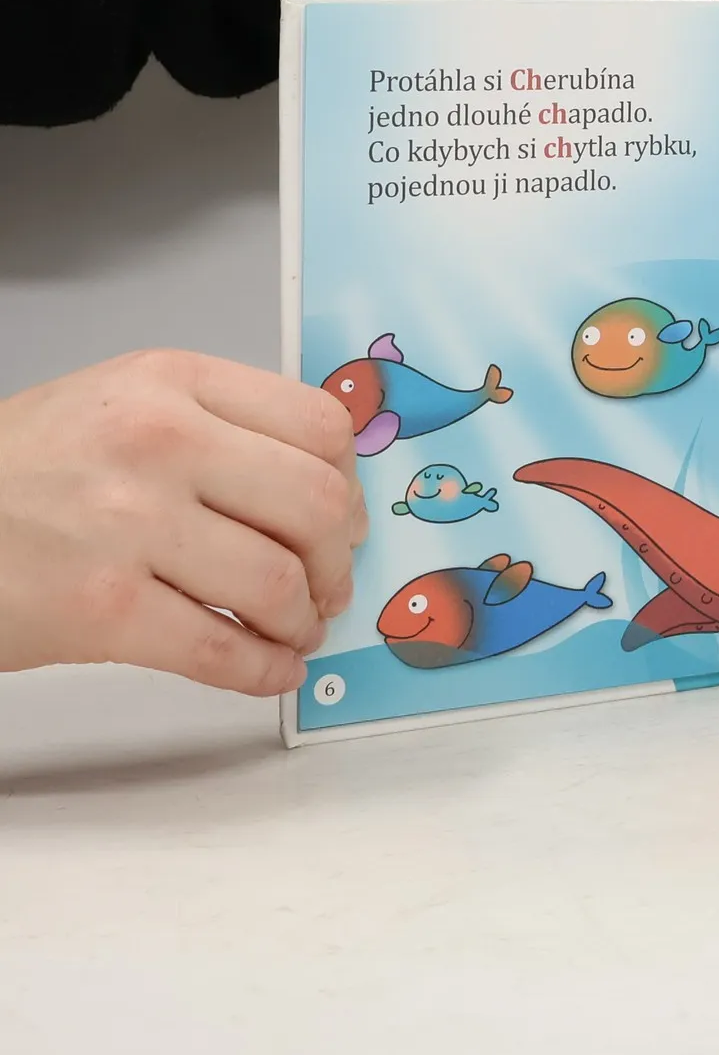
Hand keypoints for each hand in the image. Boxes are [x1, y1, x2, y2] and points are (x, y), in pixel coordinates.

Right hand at [0, 350, 366, 695]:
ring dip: (304, 621)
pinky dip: (263, 671)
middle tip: (330, 585)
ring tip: (297, 630)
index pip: (319, 425)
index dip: (349, 482)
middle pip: (316, 505)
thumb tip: (323, 484)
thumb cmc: (22, 467)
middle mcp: (161, 443)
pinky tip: (271, 671)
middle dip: (338, 560)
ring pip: (278, 584)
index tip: (345, 515)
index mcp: (174, 383)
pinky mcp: (102, 611)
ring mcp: (131, 526)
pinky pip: (221, 650)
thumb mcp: (122, 402)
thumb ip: (218, 424)